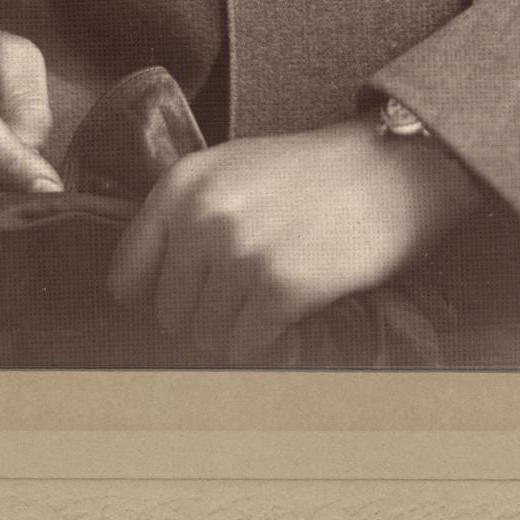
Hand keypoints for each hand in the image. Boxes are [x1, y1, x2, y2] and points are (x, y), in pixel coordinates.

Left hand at [104, 119, 480, 365]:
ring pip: (206, 337)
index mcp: (182, 185)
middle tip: (245, 299)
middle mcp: (202, 217)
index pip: (128, 274)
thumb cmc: (313, 174)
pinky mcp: (280, 289)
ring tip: (270, 303)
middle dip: (203, 316)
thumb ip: (187, 216)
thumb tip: (146, 288)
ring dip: (236, 332)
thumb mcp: (233, 170)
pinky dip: (266, 344)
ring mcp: (241, 254)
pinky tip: (290, 318)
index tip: (183, 298)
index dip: (155, 295)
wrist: (392, 170)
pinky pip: (245, 349)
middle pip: (170, 313)